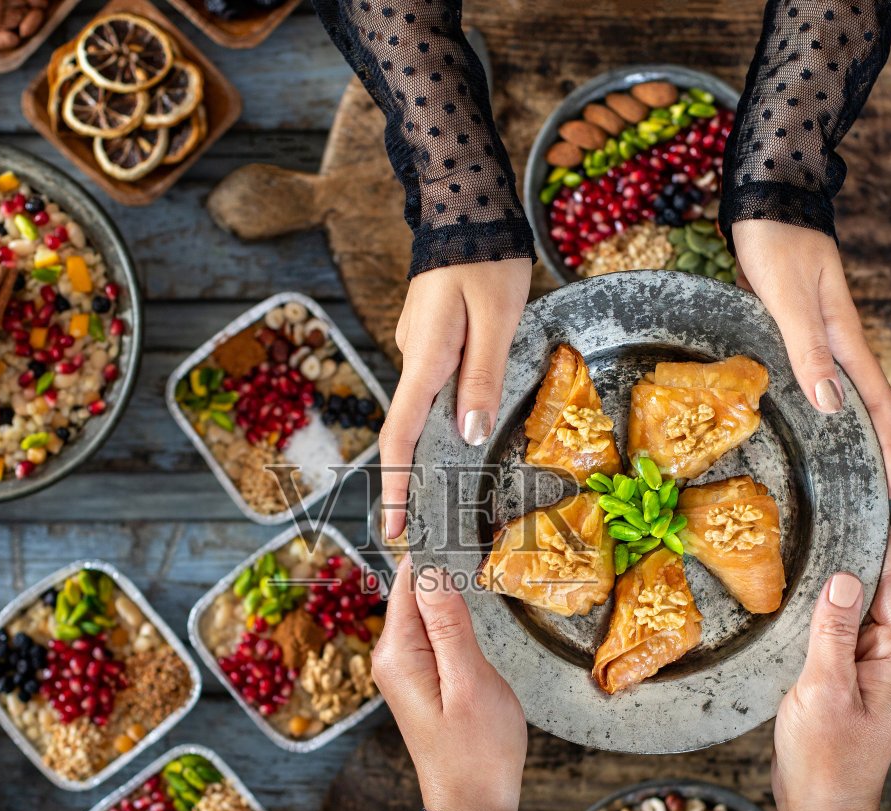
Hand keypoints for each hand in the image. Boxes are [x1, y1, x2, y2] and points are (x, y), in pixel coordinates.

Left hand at [371, 556, 528, 810]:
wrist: (474, 806)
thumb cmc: (478, 751)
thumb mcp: (470, 681)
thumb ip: (450, 624)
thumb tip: (432, 571)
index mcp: (397, 653)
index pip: (407, 581)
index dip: (432, 550)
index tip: (457, 522)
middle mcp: (391, 657)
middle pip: (413, 592)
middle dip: (441, 567)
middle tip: (474, 531)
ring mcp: (403, 669)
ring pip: (424, 610)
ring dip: (448, 591)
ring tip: (476, 558)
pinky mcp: (421, 679)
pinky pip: (432, 633)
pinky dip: (451, 617)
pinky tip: (471, 607)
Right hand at [380, 259, 532, 538]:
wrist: (465, 204)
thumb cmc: (486, 258)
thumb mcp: (496, 320)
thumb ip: (482, 377)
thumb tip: (468, 434)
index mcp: (426, 357)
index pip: (401, 434)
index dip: (396, 485)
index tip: (394, 527)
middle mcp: (414, 355)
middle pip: (409, 428)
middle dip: (413, 478)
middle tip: (427, 525)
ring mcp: (420, 345)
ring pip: (425, 405)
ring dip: (435, 447)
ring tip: (451, 488)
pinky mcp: (431, 336)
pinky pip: (435, 383)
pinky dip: (445, 412)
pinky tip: (466, 427)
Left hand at [732, 219, 890, 499]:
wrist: (765, 198)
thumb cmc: (777, 241)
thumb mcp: (790, 297)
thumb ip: (808, 348)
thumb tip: (833, 405)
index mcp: (843, 336)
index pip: (877, 403)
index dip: (886, 448)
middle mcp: (834, 339)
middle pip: (861, 404)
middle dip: (870, 449)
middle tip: (867, 493)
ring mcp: (813, 333)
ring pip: (834, 391)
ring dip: (840, 429)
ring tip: (835, 469)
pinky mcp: (789, 327)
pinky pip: (807, 375)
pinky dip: (809, 403)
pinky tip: (795, 419)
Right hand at [772, 531, 890, 810]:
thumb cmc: (828, 759)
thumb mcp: (825, 689)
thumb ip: (833, 630)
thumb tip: (842, 575)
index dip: (877, 540)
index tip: (854, 501)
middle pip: (875, 588)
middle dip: (849, 555)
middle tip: (815, 514)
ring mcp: (869, 667)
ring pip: (852, 608)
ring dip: (829, 584)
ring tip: (798, 545)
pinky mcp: (844, 678)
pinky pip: (835, 632)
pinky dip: (818, 613)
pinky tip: (792, 597)